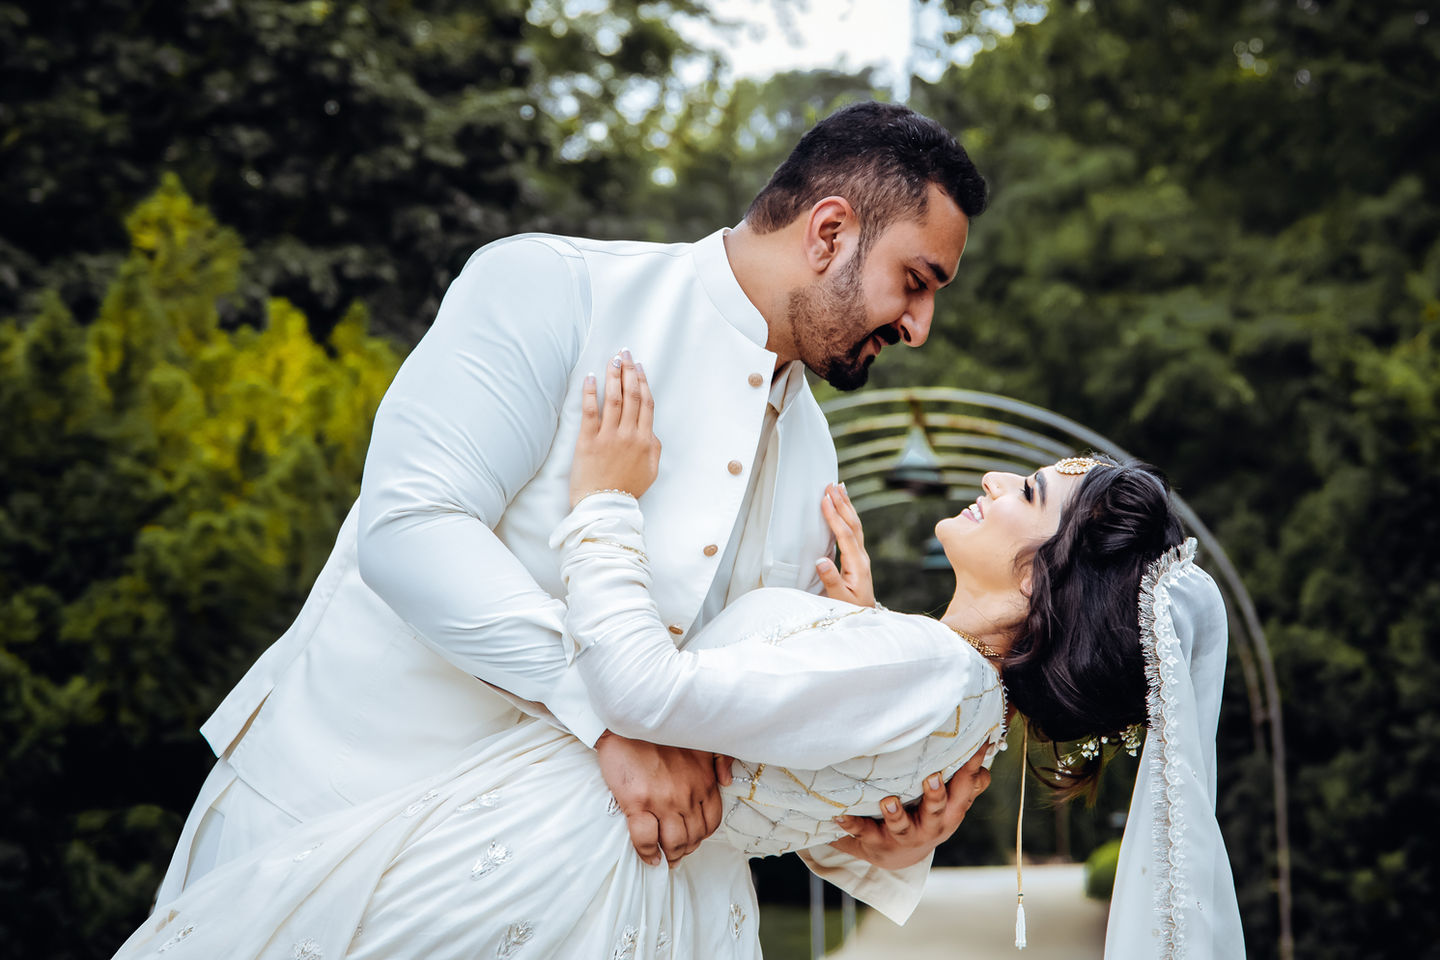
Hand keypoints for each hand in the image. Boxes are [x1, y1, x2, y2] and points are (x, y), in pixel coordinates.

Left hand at [570, 350, 660, 507]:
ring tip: (612, 359)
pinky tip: (589, 377)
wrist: (605, 507)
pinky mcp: (588, 441)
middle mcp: (629, 434)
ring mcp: (608, 436)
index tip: (639, 366)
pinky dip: (590, 392)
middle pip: (631, 395)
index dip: (642, 382)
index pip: (646, 403)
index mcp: (646, 440)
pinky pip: (590, 411)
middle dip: (628, 371)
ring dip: (613, 375)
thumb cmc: (627, 490)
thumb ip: (654, 448)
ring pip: (613, 398)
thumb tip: (650, 431)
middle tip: (625, 353)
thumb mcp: (651, 471)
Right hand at [595, 731, 728, 866]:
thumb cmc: (662, 730)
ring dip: (671, 855)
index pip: (711, 821)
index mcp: (703, 781)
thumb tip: (726, 780)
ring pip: (673, 842)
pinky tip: (649, 856)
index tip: (694, 838)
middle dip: (686, 849)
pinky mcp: (637, 802)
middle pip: (693, 836)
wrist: (629, 718)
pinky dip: (647, 852)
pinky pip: (645, 838)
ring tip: (665, 858)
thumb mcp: (700, 740)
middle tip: (677, 854)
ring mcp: (662, 801)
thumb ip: (719, 758)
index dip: (702, 835)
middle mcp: (686, 795)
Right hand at [815, 482, 874, 606]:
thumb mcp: (840, 599)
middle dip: (842, 503)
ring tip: (839, 487)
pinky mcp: (857, 558)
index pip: (846, 535)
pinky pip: (852, 531)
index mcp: (857, 565)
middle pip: (853, 525)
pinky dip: (847, 516)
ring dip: (846, 506)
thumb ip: (831, 580)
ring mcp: (861, 557)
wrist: (865, 618)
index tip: (825, 499)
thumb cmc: (850, 610)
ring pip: (855, 525)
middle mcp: (861, 557)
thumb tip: (821, 559)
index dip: (835, 517)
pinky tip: (842, 509)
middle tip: (832, 484)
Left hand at [830, 744, 991, 869]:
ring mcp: (905, 837)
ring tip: (888, 801)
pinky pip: (864, 834)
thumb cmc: (929, 817)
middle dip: (936, 796)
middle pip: (938, 811)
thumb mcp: (952, 803)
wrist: (900, 857)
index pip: (967, 787)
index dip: (972, 768)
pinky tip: (840, 817)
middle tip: (932, 777)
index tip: (977, 746)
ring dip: (896, 815)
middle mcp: (931, 826)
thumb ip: (968, 778)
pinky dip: (852, 826)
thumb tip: (988, 743)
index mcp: (952, 811)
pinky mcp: (878, 843)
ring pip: (902, 827)